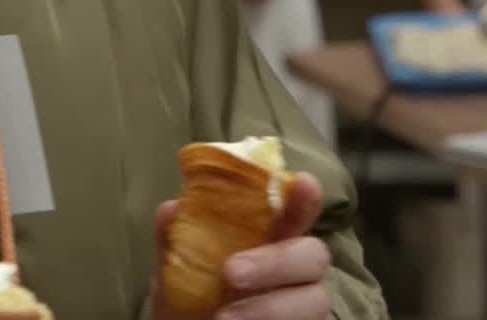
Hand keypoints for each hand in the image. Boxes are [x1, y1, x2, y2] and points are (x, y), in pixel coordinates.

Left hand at [152, 171, 332, 318]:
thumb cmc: (192, 300)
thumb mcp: (177, 268)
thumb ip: (177, 238)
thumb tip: (172, 209)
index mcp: (270, 239)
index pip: (297, 210)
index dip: (304, 196)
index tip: (301, 181)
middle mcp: (294, 269)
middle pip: (314, 254)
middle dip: (276, 262)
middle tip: (230, 273)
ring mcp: (302, 303)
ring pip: (315, 298)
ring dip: (269, 307)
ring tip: (223, 317)